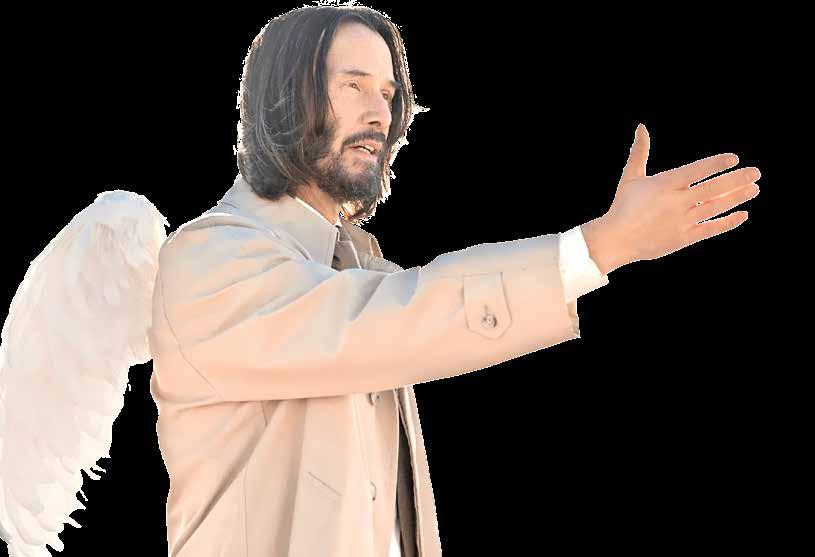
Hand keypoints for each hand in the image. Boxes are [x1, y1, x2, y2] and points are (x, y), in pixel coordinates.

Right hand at [600, 123, 759, 264]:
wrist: (615, 240)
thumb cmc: (622, 206)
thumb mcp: (631, 176)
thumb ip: (640, 152)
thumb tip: (641, 127)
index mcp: (665, 184)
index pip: (697, 170)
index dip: (717, 164)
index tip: (734, 159)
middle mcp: (677, 202)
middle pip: (714, 188)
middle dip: (737, 179)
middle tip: (756, 172)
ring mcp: (682, 221)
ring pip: (716, 207)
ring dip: (737, 197)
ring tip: (754, 189)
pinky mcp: (684, 238)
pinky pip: (711, 229)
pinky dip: (728, 222)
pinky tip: (742, 214)